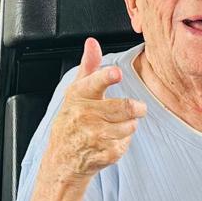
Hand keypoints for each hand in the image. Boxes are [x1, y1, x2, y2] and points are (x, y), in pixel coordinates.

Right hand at [45, 38, 143, 184]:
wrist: (63, 158)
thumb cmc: (72, 120)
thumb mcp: (76, 92)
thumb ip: (89, 66)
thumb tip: (92, 42)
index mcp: (79, 95)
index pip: (94, 83)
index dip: (106, 77)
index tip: (116, 73)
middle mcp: (84, 116)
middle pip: (125, 107)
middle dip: (137, 108)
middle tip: (138, 108)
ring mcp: (93, 137)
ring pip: (130, 126)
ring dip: (129, 125)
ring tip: (117, 125)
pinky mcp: (103, 154)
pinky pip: (126, 143)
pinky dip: (123, 142)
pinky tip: (110, 140)